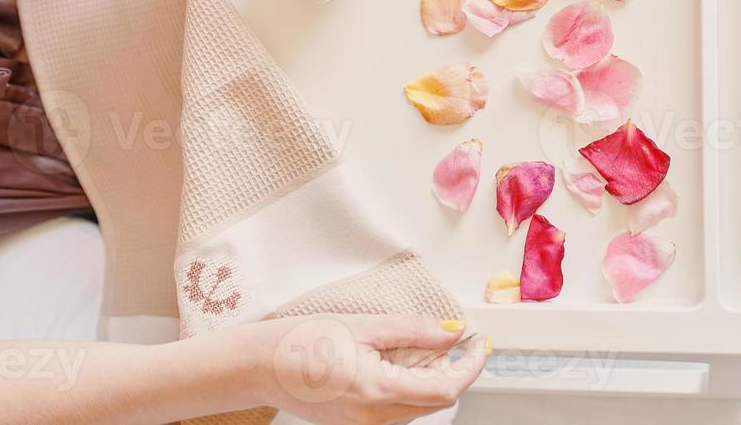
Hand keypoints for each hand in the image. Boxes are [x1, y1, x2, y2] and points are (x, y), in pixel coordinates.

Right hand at [248, 314, 489, 423]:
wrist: (259, 366)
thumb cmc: (302, 341)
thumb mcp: (366, 326)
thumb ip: (415, 331)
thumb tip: (453, 330)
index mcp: (378, 392)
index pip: (446, 389)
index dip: (471, 367)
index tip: (482, 345)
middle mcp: (374, 419)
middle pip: (436, 401)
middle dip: (453, 370)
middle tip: (454, 338)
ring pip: (417, 406)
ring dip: (429, 377)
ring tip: (415, 346)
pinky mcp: (356, 424)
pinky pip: (397, 408)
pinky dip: (408, 385)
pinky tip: (395, 361)